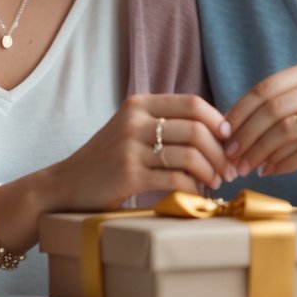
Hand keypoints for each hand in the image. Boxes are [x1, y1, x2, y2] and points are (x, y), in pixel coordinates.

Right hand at [49, 94, 231, 211]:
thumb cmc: (108, 160)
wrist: (66, 185)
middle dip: (220, 152)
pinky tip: (195, 193)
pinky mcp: (128, 174)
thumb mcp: (132, 130)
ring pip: (189, 154)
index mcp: (139, 104)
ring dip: (210, 171)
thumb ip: (165, 125)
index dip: (218, 121)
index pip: (192, 103)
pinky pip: (175, 178)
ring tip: (214, 182)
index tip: (229, 141)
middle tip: (227, 170)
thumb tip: (218, 131)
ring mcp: (129, 147)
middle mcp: (134, 120)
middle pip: (196, 129)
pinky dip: (193, 187)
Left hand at [222, 62, 296, 183]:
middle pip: (273, 109)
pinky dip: (283, 163)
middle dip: (246, 135)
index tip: (221, 133)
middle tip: (230, 156)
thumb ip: (275, 112)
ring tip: (247, 168)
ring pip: (288, 130)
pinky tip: (270, 172)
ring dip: (261, 152)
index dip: (239, 112)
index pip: (265, 89)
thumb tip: (227, 128)